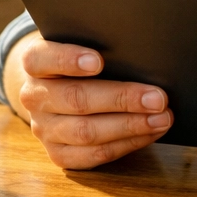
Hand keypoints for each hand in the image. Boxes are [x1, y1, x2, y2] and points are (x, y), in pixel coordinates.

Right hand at [16, 35, 172, 168]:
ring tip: (162, 118)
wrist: (58, 87)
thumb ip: (102, 43)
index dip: (68, 59)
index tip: (98, 61)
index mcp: (35, 62)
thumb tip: (142, 52)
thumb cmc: (81, 58)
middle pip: (76, 99)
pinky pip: (93, 155)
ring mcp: (43, 128)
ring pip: (86, 132)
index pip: (41, 58)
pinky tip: (150, 133)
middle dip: (122, 99)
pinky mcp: (57, 153)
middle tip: (158, 98)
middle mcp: (34, 96)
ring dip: (130, 126)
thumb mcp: (83, 42)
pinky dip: (126, 144)